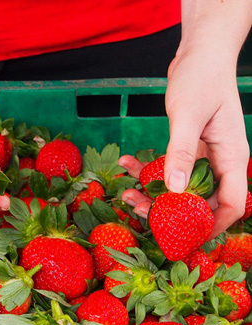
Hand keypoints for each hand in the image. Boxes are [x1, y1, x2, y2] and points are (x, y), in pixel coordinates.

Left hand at [119, 44, 249, 237]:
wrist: (198, 55)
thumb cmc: (201, 78)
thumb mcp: (188, 115)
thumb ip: (181, 151)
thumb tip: (174, 189)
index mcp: (230, 158)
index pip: (231, 203)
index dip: (212, 224)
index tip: (185, 236)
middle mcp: (218, 162)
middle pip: (199, 200)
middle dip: (169, 211)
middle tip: (139, 209)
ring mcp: (202, 156)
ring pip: (178, 187)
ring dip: (152, 192)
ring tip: (126, 190)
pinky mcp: (186, 148)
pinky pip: (166, 167)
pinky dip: (147, 168)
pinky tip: (126, 163)